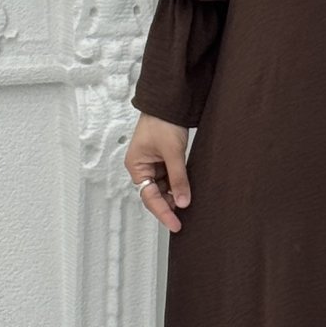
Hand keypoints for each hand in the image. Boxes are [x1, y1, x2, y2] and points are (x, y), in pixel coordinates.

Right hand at [125, 112, 190, 231]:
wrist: (169, 101)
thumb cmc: (162, 122)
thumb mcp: (173, 153)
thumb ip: (178, 178)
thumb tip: (183, 202)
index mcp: (136, 166)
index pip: (149, 197)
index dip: (163, 213)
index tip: (175, 225)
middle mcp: (142, 167)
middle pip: (155, 194)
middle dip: (169, 205)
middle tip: (184, 219)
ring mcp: (153, 163)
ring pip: (164, 187)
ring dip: (175, 195)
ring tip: (189, 204)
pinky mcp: (164, 159)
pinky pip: (170, 178)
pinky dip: (178, 185)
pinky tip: (187, 190)